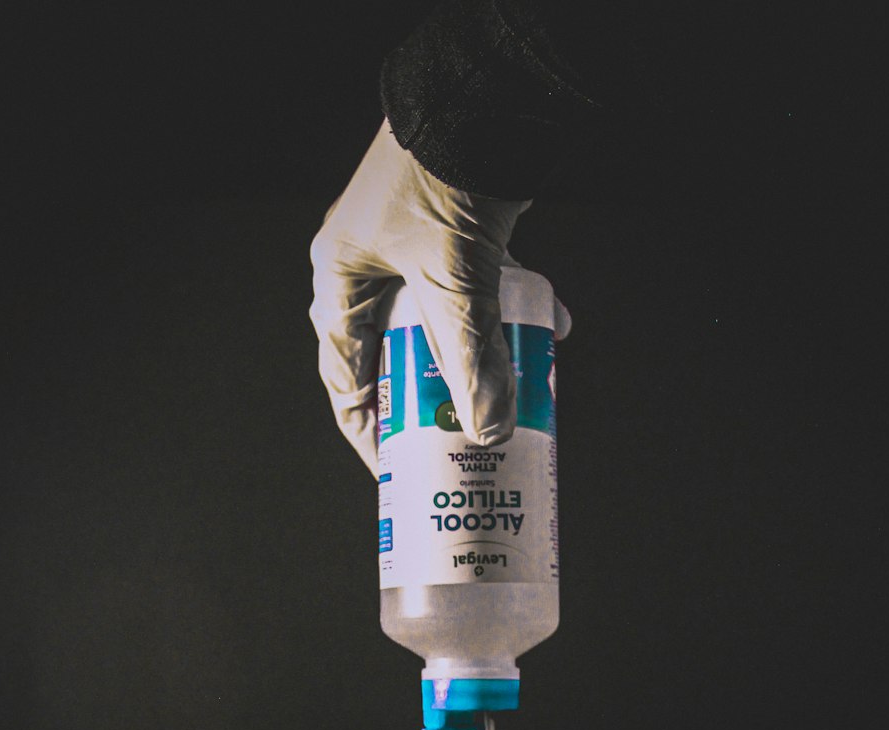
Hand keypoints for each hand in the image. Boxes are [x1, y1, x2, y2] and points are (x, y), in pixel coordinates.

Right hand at [309, 120, 569, 473]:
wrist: (479, 98)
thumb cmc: (440, 181)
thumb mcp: (455, 286)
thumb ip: (472, 362)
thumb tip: (491, 431)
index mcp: (341, 284)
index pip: (347, 383)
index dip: (374, 434)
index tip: (403, 471)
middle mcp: (368, 271)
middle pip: (400, 361)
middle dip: (441, 399)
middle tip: (468, 438)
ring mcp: (411, 251)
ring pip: (446, 329)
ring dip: (483, 357)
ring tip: (516, 390)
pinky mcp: (452, 234)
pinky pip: (478, 293)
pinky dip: (509, 312)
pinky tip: (548, 325)